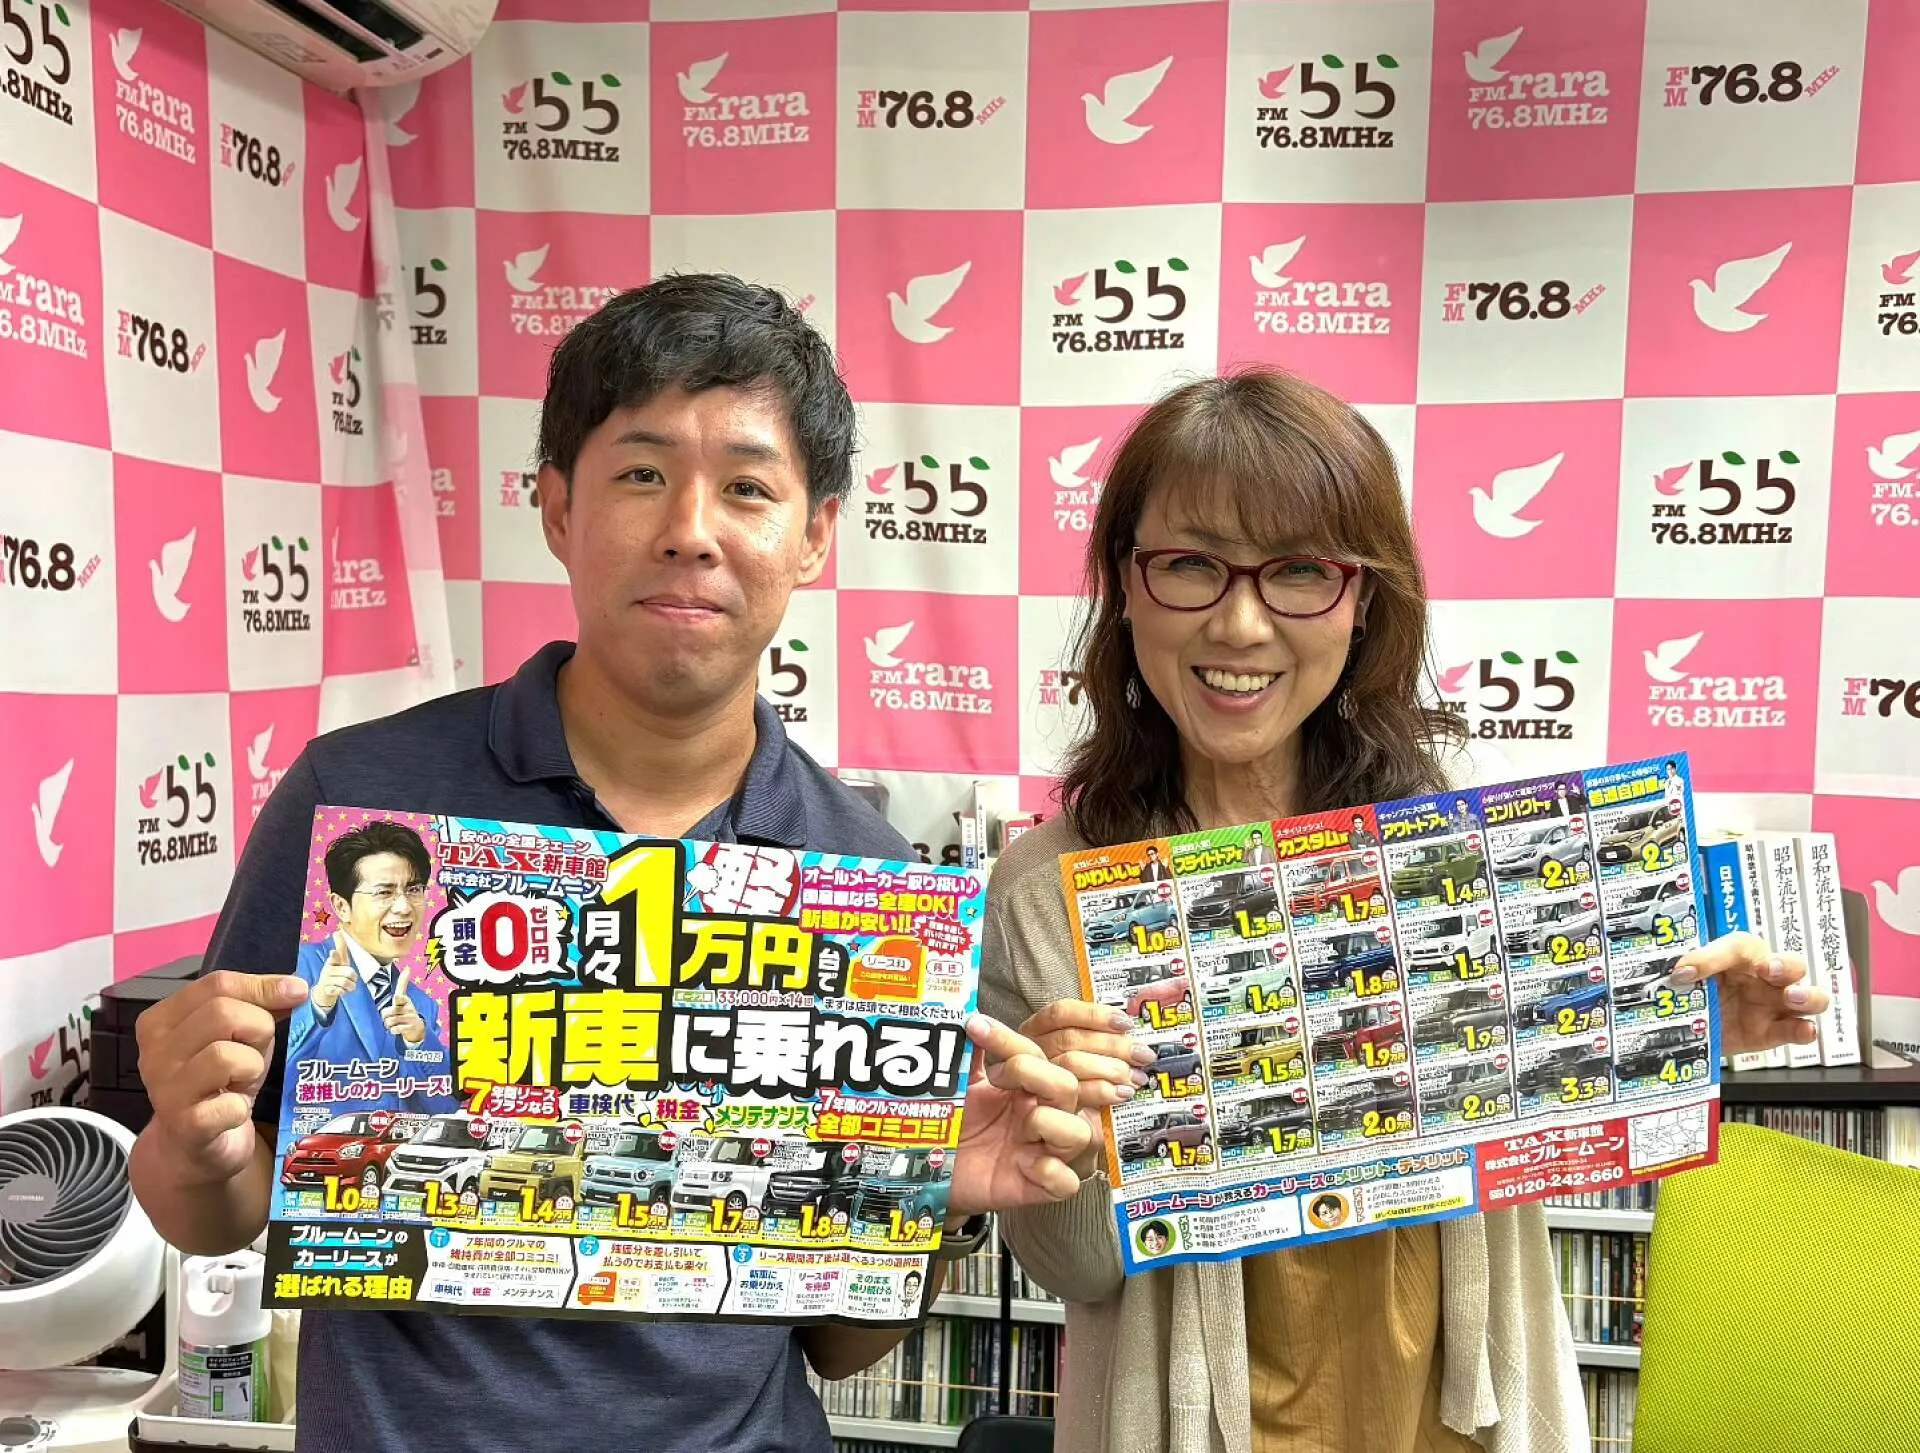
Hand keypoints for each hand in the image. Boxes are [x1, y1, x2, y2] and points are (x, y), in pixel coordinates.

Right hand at [134, 970, 307, 1184]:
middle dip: (258, 1028)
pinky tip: (233, 1112)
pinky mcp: (186, 1126)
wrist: (195, 1148)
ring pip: (226, 1055)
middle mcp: (154, 1053)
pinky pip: (232, 1104)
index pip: (217, 984)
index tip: (297, 992)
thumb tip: (295, 988)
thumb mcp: (238, 1037)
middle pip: (223, 1014)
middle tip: (256, 1052)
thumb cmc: (220, 1082)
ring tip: (241, 1082)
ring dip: (251, 1067)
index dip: (263, 986)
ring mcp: (165, 1091)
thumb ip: (259, 1007)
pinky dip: (243, 1107)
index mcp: (161, 1021)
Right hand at [310, 933, 356, 1013]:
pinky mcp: (326, 990)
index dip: (334, 955)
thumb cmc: (334, 974)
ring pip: (346, 982)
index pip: (334, 957)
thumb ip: (341, 948)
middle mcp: (327, 970)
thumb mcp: (339, 961)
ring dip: (349, 986)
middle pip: (349, 972)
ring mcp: (326, 980)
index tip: (333, 952)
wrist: (324, 992)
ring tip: (345, 985)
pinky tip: (339, 990)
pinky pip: (340, 991)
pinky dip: (343, 992)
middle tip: (350, 978)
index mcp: (332, 962)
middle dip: (353, 976)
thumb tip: (337, 931)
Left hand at [380, 968, 425, 1044]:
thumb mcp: (403, 998)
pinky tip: (398, 1029)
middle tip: (391, 1016)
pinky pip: (394, 1029)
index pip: (400, 998)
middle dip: (385, 1016)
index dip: (398, 999)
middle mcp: (408, 1008)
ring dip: (388, 1024)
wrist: (417, 1026)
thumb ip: (402, 984)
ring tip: (395, 1023)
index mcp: (405, 1000)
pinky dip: (393, 1030)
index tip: (396, 998)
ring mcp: (410, 1018)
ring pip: (389, 1022)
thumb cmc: (406, 1010)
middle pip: (386, 1013)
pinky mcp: (410, 1027)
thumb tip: (408, 968)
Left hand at [948, 1014, 1093, 1217]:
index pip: (1034, 1051)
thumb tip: (963, 1014)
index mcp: (1025, 1086)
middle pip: (1069, 1085)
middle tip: (998, 1081)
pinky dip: (1051, 1172)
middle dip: (1035, 1074)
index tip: (975, 1027)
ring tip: (1021, 1128)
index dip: (1008, 1039)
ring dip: (1050, 1123)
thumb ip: (966, 1055)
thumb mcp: (958, 1086)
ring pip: (1082, 1133)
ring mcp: (1043, 1152)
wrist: (931, 1171)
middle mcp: (1041, 1115)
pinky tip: (1025, 1165)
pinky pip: (1067, 1181)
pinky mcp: (1039, 1187)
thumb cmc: (952, 1125)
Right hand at [1017, 999, 1152, 1110]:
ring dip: (1110, 1067)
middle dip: (1113, 1044)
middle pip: (1069, 1038)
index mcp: (1038, 1032)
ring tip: (1136, 1077)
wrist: (1073, 1139)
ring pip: (1071, 1063)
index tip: (1125, 1023)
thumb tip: (1130, 1028)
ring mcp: (1035, 1081)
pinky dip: (1103, 1090)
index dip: (1093, 1014)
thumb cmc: (1084, 1092)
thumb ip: (1101, 1041)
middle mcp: (1031, 1053)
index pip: (1060, 1014)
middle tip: (1143, 1054)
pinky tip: (1123, 1093)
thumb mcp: (1090, 1060)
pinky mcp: (1045, 1109)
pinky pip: (1074, 1092)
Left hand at [1665, 932, 1828, 1054]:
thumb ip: (1693, 966)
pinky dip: (1805, 1031)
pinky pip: (1798, 1031)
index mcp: (1744, 956)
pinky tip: (1803, 1029)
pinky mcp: (1773, 1033)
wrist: (1690, 1024)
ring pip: (1811, 997)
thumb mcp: (1691, 971)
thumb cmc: (1698, 988)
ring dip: (1808, 996)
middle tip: (1771, 972)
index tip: (1747, 961)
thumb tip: (1683, 971)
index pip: (1745, 946)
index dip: (1746, 951)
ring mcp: (1774, 1006)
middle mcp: (1766, 978)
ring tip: (1793, 997)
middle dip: (1788, 966)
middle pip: (1793, 965)